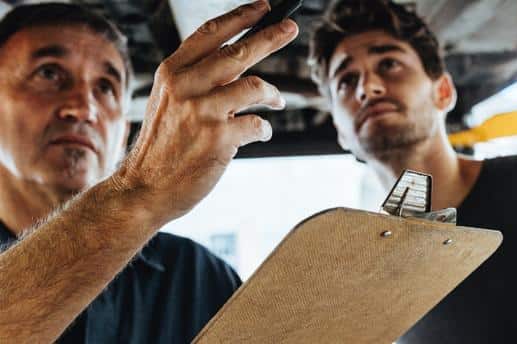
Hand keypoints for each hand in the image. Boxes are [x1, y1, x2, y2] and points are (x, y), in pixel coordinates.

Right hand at [113, 0, 297, 223]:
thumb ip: (197, 80)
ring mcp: (203, 112)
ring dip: (273, 94)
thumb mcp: (168, 102)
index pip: (210, 33)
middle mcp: (186, 87)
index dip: (240, 16)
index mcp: (172, 72)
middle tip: (290, 27)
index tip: (262, 7)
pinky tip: (260, 133)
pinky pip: (258, 124)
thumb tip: (240, 63)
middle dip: (271, 36)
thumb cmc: (162, 146)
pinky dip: (264, 129)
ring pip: (255, 87)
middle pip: (239, 52)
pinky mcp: (219, 139)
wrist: (144, 188)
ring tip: (277, 102)